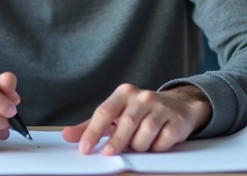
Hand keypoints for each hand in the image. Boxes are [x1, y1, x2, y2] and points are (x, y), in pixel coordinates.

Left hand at [62, 84, 211, 154]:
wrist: (178, 106)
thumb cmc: (140, 112)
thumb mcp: (116, 114)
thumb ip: (92, 125)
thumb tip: (67, 135)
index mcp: (124, 93)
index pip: (104, 112)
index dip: (93, 131)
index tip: (84, 148)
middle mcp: (143, 97)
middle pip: (125, 123)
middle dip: (116, 142)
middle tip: (108, 154)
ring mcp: (162, 108)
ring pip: (144, 134)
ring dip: (138, 146)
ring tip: (137, 144)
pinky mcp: (176, 121)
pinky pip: (162, 142)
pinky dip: (155, 148)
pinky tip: (154, 143)